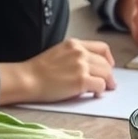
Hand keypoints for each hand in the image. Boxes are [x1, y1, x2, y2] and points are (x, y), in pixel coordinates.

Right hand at [0, 39, 115, 104]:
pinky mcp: (81, 81)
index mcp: (74, 44)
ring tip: (105, 89)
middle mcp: (80, 52)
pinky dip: (100, 91)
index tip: (108, 66)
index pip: (102, 47)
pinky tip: (95, 94)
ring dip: (108, 83)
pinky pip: (100, 85)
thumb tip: (89, 66)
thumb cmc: (38, 70)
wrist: (28, 78)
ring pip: (106, 74)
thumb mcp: (58, 52)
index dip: (108, 58)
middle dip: (109, 74)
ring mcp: (81, 66)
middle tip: (109, 83)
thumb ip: (74, 55)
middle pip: (105, 63)